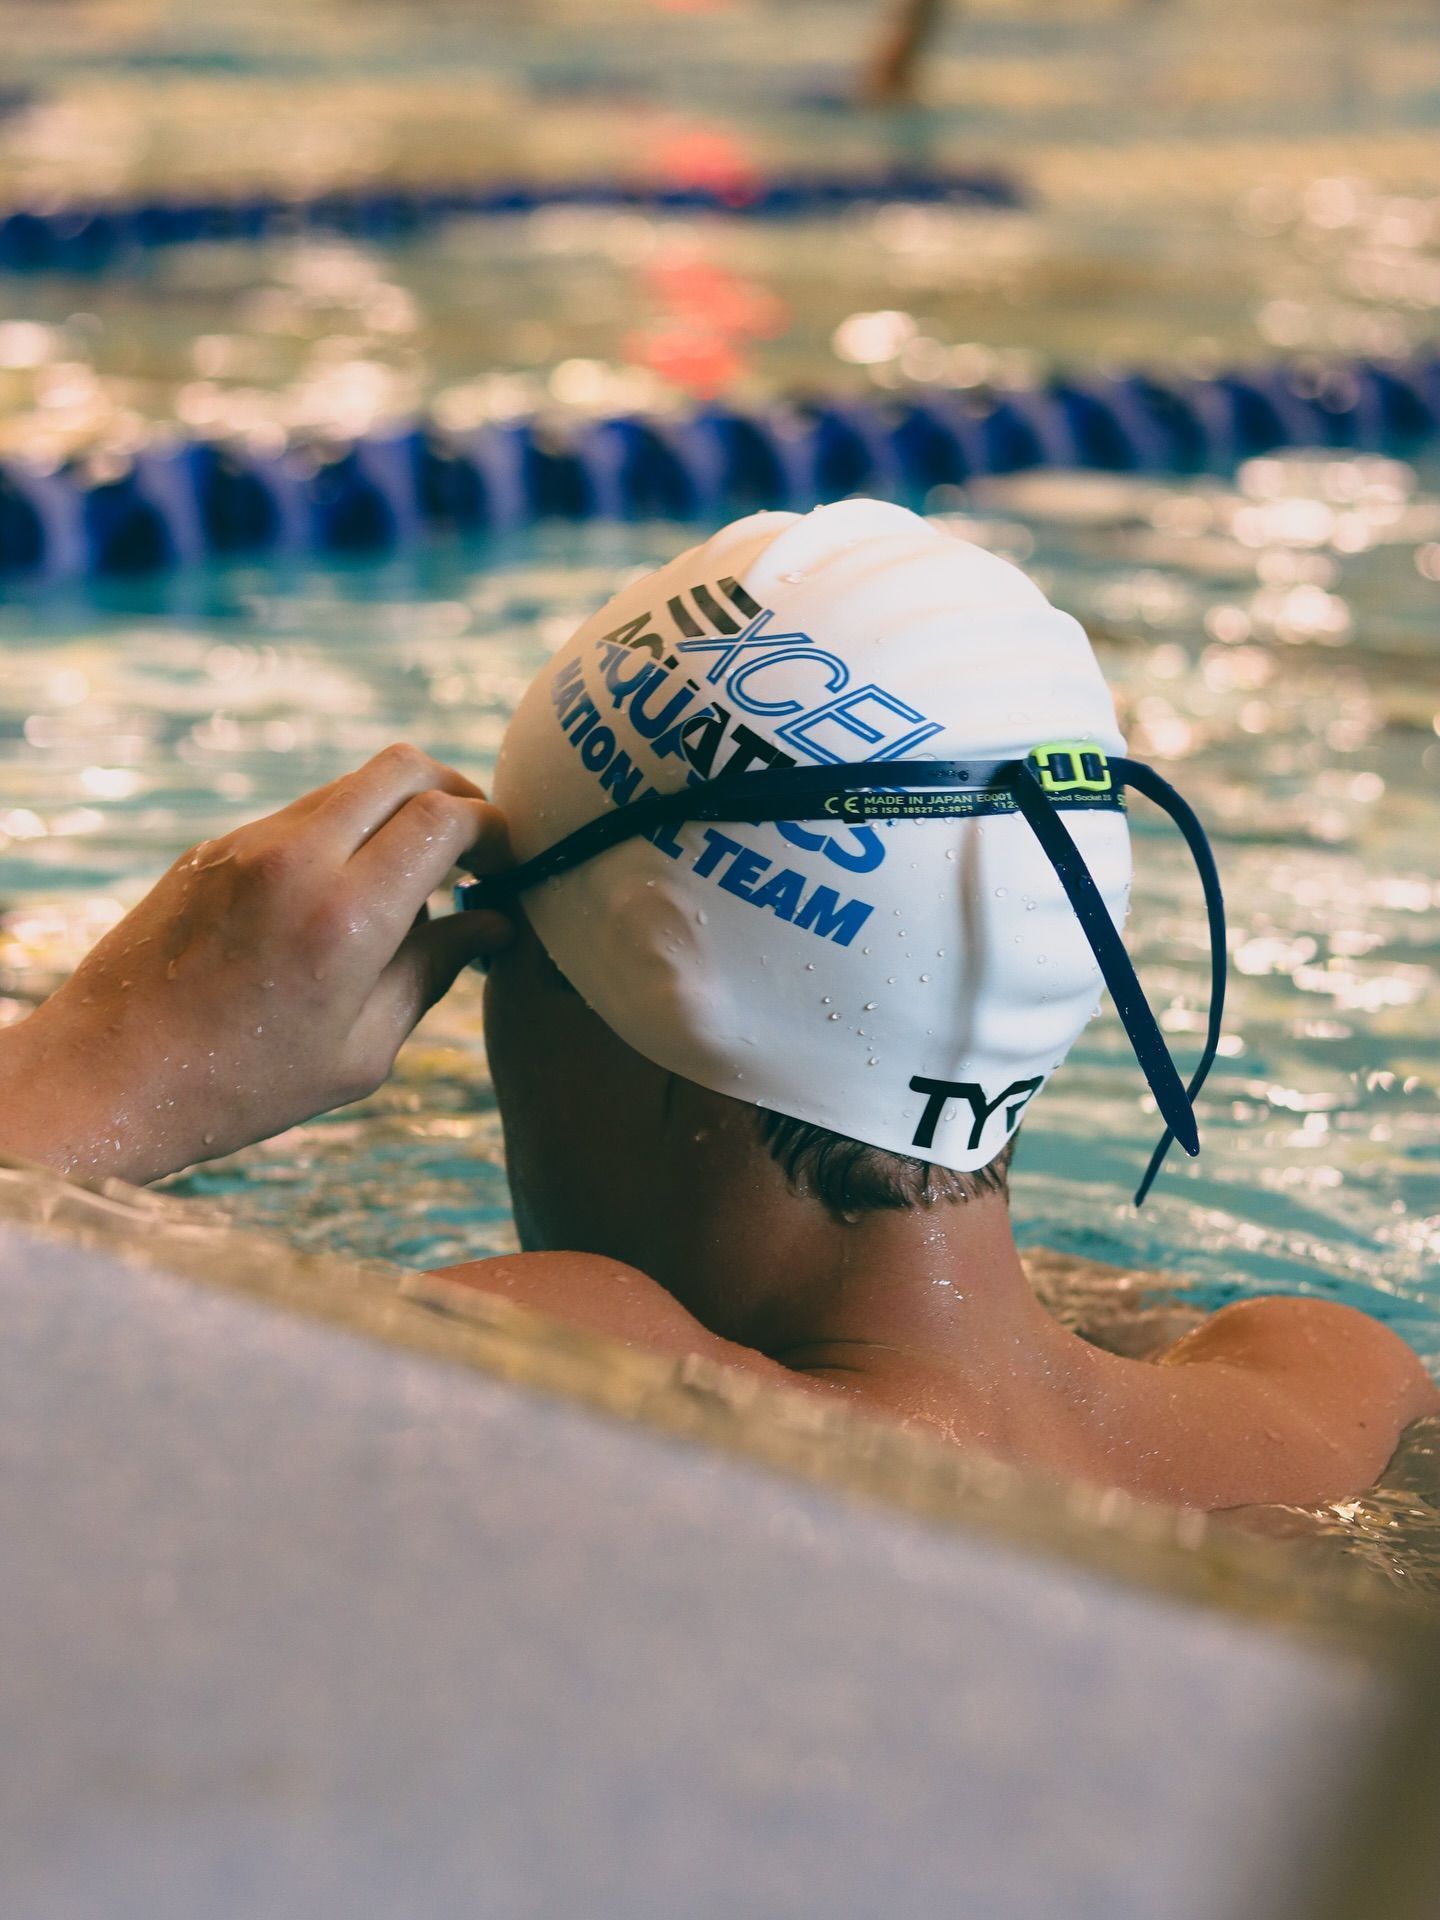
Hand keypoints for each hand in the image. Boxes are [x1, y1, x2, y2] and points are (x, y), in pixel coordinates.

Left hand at [0, 744, 512, 1184]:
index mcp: (346, 916)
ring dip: (397, 813)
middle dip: (456, 792)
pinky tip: (344, 901)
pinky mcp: (215, 849)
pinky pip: (302, 816)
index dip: (495, 827)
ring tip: (412, 882)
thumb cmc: (244, 1085)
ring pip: (351, 785)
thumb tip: (493, 923)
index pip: (445, 818)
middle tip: (476, 846)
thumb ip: (434, 972)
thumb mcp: (362, 1050)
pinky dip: (345, 835)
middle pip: (403, 767)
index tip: (509, 861)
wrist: (109, 1076)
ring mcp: (249, 845)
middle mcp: (297, 859)